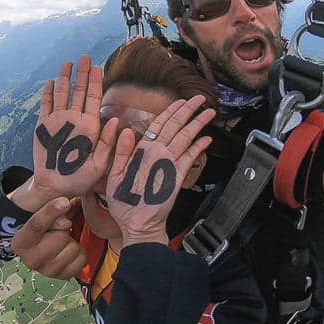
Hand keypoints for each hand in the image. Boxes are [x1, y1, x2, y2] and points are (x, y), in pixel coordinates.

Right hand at [11, 197, 86, 279]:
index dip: (51, 211)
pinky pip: (82, 259)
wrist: (44, 243)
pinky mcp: (63, 276)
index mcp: (20, 242)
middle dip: (64, 228)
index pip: (36, 225)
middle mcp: (31, 260)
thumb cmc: (44, 224)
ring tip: (64, 239)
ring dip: (73, 240)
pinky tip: (70, 248)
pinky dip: (81, 251)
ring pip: (73, 248)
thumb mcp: (41, 211)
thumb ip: (50, 210)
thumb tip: (65, 222)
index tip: (64, 201)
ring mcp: (47, 271)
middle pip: (61, 237)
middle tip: (60, 227)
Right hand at [30, 55, 117, 200]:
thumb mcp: (98, 165)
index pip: (93, 99)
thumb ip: (106, 144)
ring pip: (63, 94)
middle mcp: (75, 121)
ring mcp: (58, 122)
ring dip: (65, 78)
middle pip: (79, 91)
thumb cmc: (80, 180)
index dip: (95, 83)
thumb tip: (115, 121)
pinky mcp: (43, 126)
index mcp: (90, 127)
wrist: (55, 187)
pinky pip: (46, 105)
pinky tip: (51, 81)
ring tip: (68, 63)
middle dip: (82, 74)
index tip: (98, 67)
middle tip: (85, 56)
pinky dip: (48, 93)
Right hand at [105, 96, 214, 246]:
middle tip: (200, 98)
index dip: (172, 111)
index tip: (181, 100)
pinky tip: (207, 139)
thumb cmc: (125, 203)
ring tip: (208, 113)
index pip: (159, 124)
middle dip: (189, 111)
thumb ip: (121, 152)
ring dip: (198, 124)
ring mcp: (170, 165)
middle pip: (176, 127)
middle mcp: (158, 154)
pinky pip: (191, 158)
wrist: (140, 225)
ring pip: (187, 139)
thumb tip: (127, 131)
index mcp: (142, 151)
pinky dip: (200, 147)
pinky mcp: (179, 178)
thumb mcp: (114, 175)